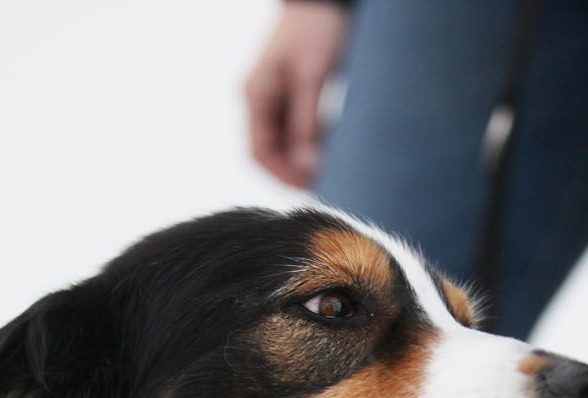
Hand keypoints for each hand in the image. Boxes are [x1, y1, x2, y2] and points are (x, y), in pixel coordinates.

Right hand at [243, 1, 348, 187]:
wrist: (324, 0)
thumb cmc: (315, 30)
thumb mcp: (311, 77)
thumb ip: (306, 123)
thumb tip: (305, 167)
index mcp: (255, 95)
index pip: (258, 152)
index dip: (281, 176)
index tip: (309, 187)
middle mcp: (259, 100)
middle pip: (270, 153)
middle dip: (294, 172)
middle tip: (325, 184)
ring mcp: (274, 99)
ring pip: (285, 144)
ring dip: (305, 160)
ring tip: (332, 169)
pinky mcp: (291, 96)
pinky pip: (297, 130)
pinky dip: (312, 143)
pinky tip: (332, 149)